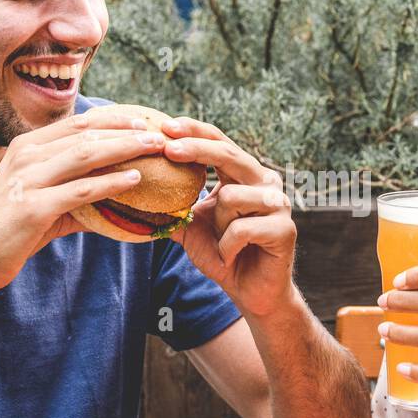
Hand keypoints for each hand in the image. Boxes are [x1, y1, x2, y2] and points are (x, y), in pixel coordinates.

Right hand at [0, 109, 167, 296]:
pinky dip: (110, 183)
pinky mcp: (34, 207)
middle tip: (157, 131)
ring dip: (124, 148)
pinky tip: (135, 180)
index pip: (76, 123)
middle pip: (85, 133)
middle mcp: (26, 156)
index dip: (111, 118)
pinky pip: (81, 191)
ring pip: (85, 155)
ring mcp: (28, 180)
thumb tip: (115, 196)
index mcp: (25, 147)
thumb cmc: (8, 231)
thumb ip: (75, 193)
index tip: (141, 119)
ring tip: (153, 148)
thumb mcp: (40, 200)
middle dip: (125, 129)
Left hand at [158, 116, 297, 316]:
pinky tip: (231, 257)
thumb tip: (132, 195)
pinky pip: (241, 229)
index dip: (195, 131)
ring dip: (217, 224)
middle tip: (167, 148)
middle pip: (229, 155)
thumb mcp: (191, 228)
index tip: (166, 126)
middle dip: (196, 149)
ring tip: (223, 243)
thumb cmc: (224, 255)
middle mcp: (266, 182)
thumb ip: (172, 208)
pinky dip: (227, 247)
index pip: (220, 142)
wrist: (251, 292)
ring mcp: (278, 204)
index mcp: (245, 175)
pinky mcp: (284, 229)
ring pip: (232, 197)